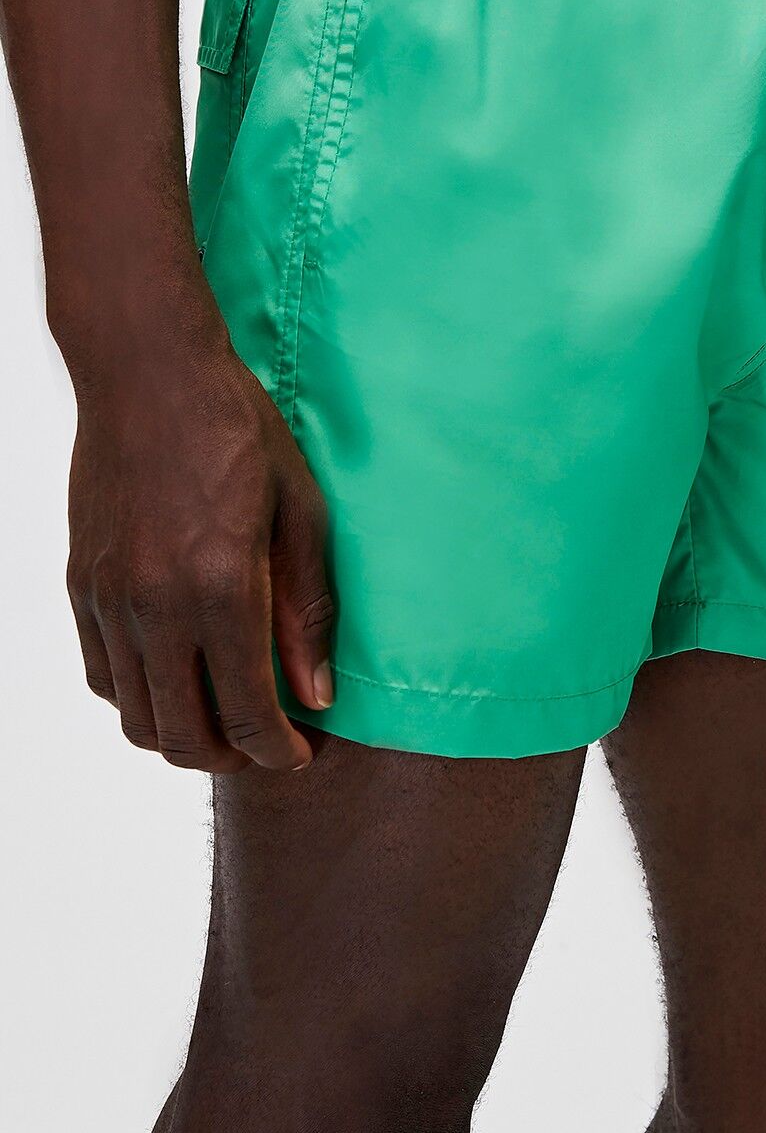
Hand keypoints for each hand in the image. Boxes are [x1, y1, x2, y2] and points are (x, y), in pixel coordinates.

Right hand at [65, 325, 332, 771]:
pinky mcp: (82, 585)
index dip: (279, 753)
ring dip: (182, 736)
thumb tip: (317, 695)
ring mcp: (111, 599)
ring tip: (223, 719)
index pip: (249, 712)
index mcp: (222, 586)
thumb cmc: (239, 431)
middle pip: (184, 736)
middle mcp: (157, 604)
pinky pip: (103, 675)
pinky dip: (140, 698)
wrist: (149, 373)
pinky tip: (177, 677)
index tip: (301, 757)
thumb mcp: (300, 511)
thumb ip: (308, 611)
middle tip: (265, 748)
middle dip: (232, 759)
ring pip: (136, 717)